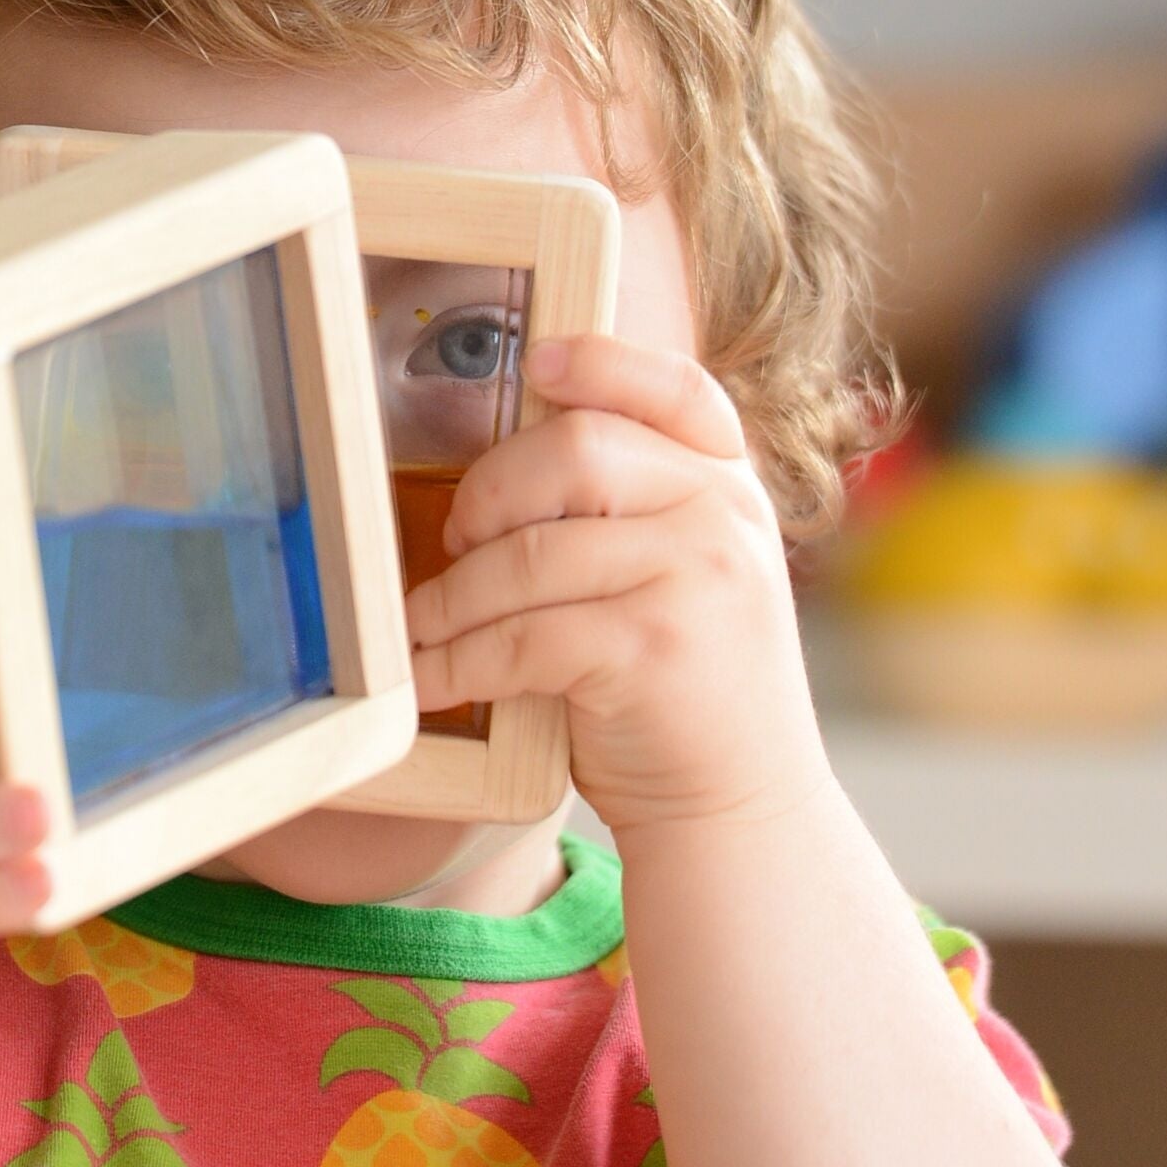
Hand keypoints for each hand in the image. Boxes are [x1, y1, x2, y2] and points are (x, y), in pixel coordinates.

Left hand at [403, 336, 829, 841]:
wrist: (742, 804)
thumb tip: (504, 477)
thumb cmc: (687, 691)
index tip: (536, 367)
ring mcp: (693, 579)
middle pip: (573, 451)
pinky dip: (460, 661)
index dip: (601, 361)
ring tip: (424, 627)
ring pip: (529, 554)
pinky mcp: (651, 649)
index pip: (676, 388)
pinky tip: (435, 680)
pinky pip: (522, 635)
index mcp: (730, 486)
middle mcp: (721, 518)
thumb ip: (635, 514)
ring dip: (452, 597)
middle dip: (487, 494)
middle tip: (456, 542)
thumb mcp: (688, 577)